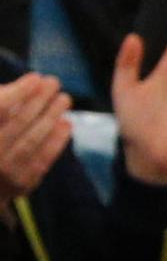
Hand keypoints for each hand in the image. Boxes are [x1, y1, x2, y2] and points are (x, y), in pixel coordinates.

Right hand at [0, 70, 69, 199]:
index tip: (35, 77)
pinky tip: (66, 123)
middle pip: (17, 123)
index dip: (17, 92)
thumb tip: (32, 83)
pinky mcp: (21, 182)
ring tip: (64, 98)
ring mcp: (3, 170)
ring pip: (31, 140)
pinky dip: (57, 140)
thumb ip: (4, 100)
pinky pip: (43, 159)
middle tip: (54, 82)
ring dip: (51, 117)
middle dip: (39, 100)